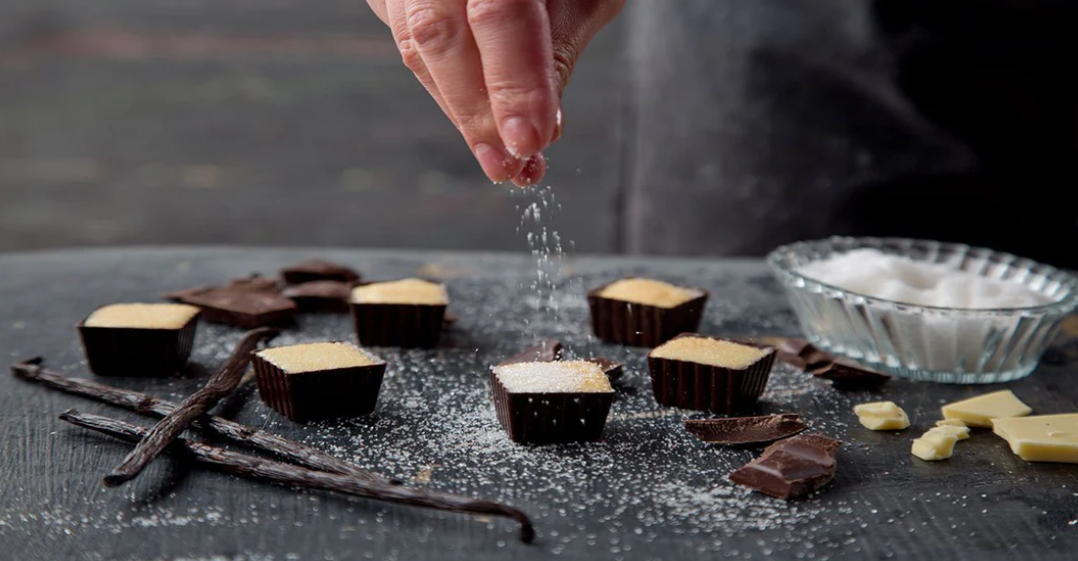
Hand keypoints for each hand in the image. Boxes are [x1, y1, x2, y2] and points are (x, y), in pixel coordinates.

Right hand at [367, 0, 624, 185]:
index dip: (514, 83)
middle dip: (476, 113)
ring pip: (415, 45)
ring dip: (459, 110)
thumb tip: (541, 129)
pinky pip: (408, 42)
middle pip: (438, 33)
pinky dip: (446, 88)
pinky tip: (477, 118)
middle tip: (510, 166)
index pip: (498, 11)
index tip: (530, 141)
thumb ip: (559, 46)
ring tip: (501, 155)